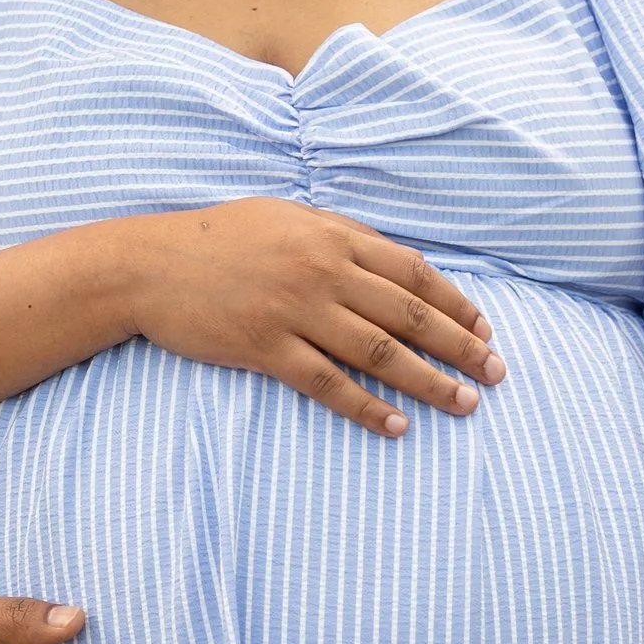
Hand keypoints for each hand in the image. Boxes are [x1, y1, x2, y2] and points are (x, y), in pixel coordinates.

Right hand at [118, 199, 507, 438]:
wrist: (147, 266)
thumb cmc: (217, 239)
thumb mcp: (285, 218)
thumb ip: (340, 235)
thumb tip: (397, 261)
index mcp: (332, 237)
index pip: (414, 273)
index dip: (456, 304)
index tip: (486, 331)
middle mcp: (321, 272)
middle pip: (408, 314)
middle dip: (460, 346)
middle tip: (496, 374)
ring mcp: (294, 311)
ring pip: (379, 352)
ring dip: (428, 381)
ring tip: (464, 404)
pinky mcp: (265, 348)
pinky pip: (328, 384)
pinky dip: (366, 406)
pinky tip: (397, 425)